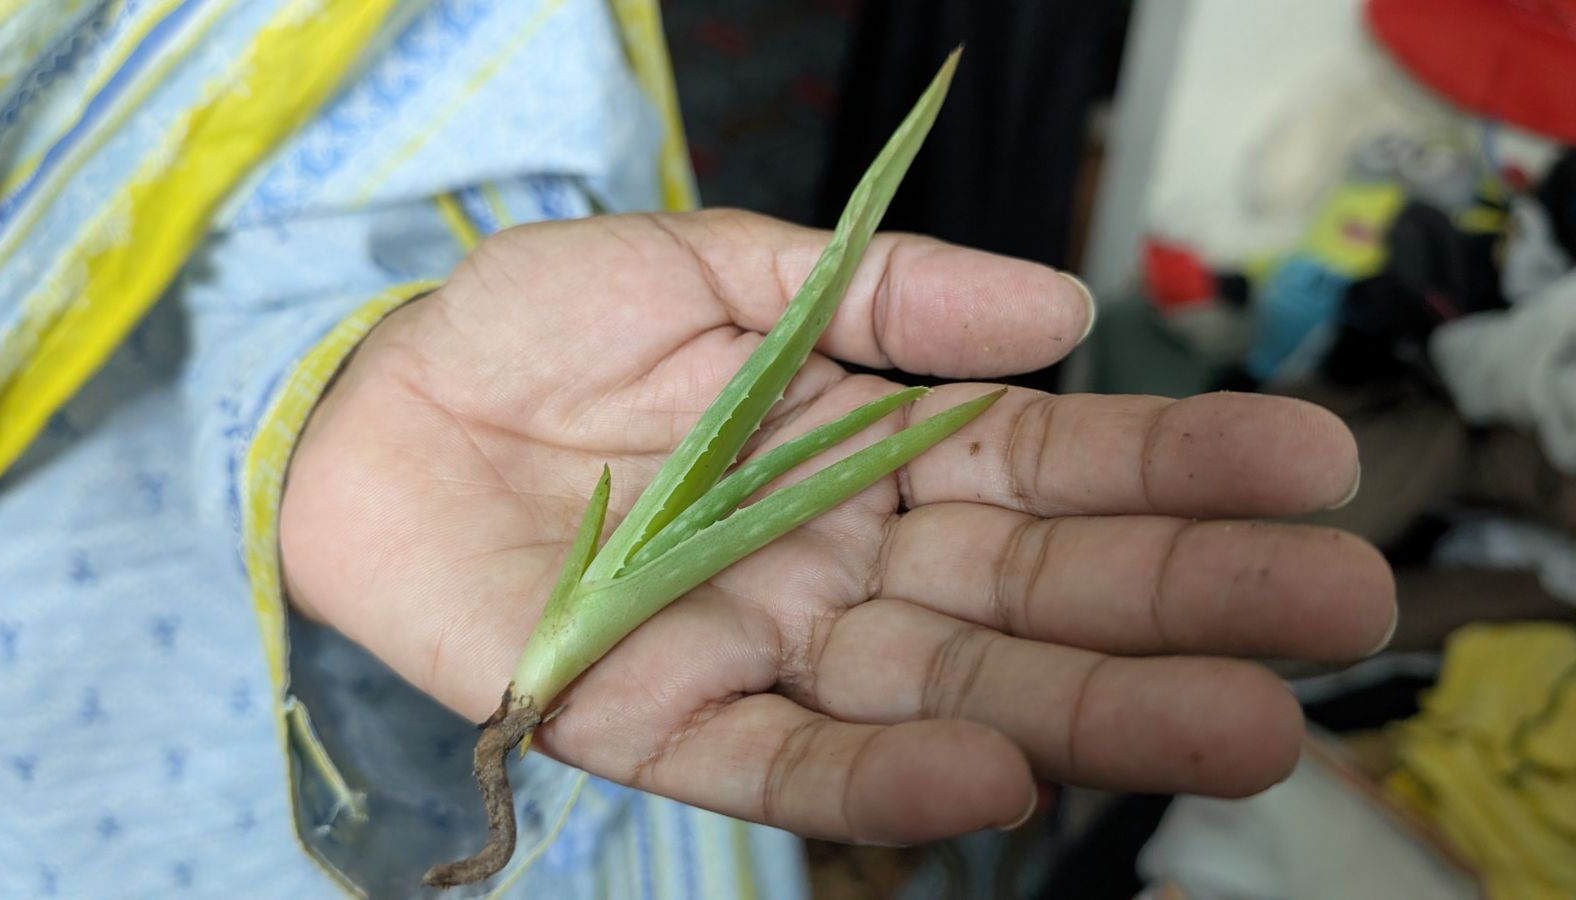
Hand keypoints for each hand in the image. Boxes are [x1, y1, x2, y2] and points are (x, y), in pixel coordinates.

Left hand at [281, 210, 1392, 843]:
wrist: (370, 411)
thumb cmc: (537, 331)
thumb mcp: (716, 267)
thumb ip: (884, 295)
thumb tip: (1065, 309)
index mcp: (871, 448)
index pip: (1051, 468)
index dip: (1177, 468)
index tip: (1310, 463)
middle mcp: (845, 559)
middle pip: (1034, 592)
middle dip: (1184, 601)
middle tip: (1335, 608)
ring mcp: (766, 647)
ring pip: (950, 688)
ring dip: (1090, 708)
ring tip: (1239, 726)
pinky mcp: (664, 717)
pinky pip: (789, 759)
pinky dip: (889, 771)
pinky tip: (998, 773)